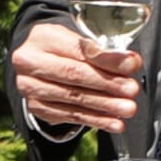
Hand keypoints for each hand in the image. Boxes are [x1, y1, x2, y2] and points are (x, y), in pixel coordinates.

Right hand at [12, 20, 139, 136]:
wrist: (36, 62)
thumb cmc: (61, 48)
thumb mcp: (77, 39)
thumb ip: (101, 50)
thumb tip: (129, 62)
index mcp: (42, 38)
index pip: (78, 50)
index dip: (107, 59)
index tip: (131, 66)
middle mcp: (30, 62)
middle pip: (74, 75)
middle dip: (108, 84)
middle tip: (130, 90)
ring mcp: (30, 87)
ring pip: (73, 98)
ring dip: (105, 105)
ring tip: (127, 109)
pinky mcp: (37, 107)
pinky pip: (71, 115)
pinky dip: (96, 120)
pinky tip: (114, 123)